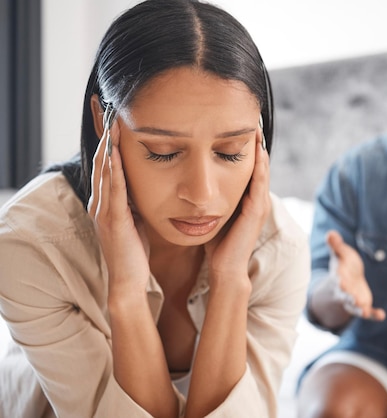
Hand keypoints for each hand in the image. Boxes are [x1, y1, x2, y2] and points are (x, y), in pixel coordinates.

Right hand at [88, 117, 150, 298]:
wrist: (129, 281)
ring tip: (110, 120)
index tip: (109, 111)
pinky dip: (113, 170)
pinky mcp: (114, 222)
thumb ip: (134, 199)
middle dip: (102, 131)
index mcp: (107, 200)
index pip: (106, 161)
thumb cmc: (135, 250)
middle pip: (100, 159)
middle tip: (102, 103)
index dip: (106, 136)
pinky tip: (114, 153)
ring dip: (107, 144)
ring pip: (104, 171)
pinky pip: (113, 191)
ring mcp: (104, 211)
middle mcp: (100, 202)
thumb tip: (145, 180)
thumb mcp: (135, 217)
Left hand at [203, 123, 270, 285]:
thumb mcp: (213, 215)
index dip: (244, 147)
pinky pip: (260, 183)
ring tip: (258, 128)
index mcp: (246, 200)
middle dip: (256, 143)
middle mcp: (256, 200)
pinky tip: (258, 150)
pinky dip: (261, 166)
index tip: (238, 126)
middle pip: (258, 165)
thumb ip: (209, 200)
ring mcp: (259, 205)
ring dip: (261, 149)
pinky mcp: (257, 211)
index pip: (248, 168)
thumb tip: (192, 185)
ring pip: (262, 170)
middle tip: (254, 119)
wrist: (225, 269)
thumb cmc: (217, 245)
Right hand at [326, 230, 385, 320]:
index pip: (338, 279)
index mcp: (339, 277)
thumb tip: (330, 233)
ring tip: (365, 312)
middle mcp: (345, 291)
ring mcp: (354, 300)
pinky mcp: (364, 305)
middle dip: (348, 297)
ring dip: (359, 309)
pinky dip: (375, 315)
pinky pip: (369, 312)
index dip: (339, 280)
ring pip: (355, 307)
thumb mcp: (340, 254)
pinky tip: (382, 315)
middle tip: (353, 299)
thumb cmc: (343, 265)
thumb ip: (336, 245)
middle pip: (345, 295)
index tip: (340, 281)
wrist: (346, 280)